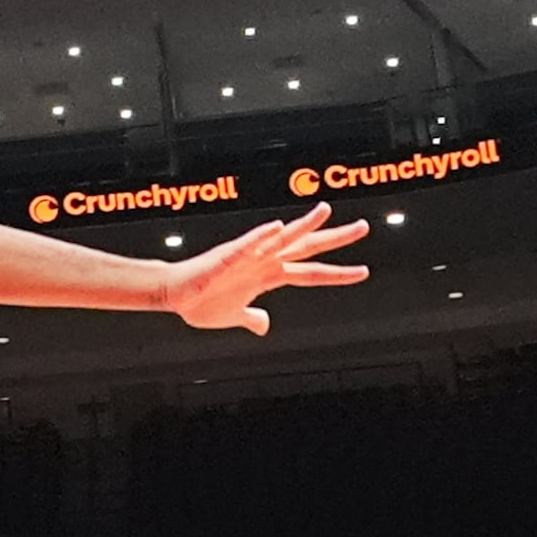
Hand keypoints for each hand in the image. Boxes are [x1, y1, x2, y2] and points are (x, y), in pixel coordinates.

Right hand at [161, 203, 370, 333]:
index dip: (337, 273)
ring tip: (325, 211)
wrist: (173, 294)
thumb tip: (264, 325)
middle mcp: (264, 261)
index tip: (362, 271)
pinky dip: (261, 236)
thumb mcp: (234, 316)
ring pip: (282, 238)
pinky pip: (247, 244)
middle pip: (307, 247)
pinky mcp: (226, 257)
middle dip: (335, 238)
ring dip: (304, 226)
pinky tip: (276, 228)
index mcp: (268, 275)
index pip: (310, 272)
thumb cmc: (199, 301)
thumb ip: (252, 317)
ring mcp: (247, 256)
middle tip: (363, 227)